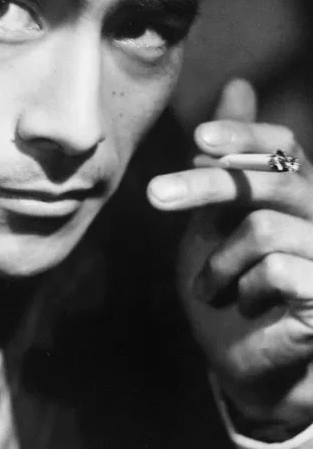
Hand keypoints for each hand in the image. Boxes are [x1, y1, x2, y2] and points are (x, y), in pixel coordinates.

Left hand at [147, 79, 312, 440]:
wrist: (245, 364)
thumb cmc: (230, 286)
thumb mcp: (218, 218)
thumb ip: (229, 160)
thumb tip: (239, 83)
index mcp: (293, 191)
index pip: (282, 145)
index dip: (244, 134)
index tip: (197, 138)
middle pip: (268, 180)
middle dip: (205, 185)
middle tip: (153, 196)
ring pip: (264, 229)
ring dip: (220, 261)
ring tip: (212, 286)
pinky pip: (277, 270)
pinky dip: (245, 287)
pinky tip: (246, 305)